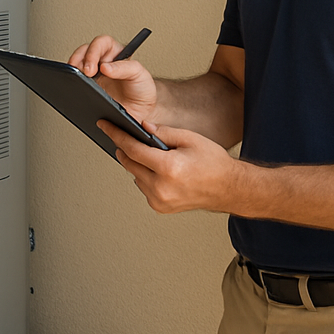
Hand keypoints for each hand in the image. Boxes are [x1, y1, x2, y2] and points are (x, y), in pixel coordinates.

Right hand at [68, 35, 158, 124]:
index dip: (95, 51)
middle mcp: (103, 60)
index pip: (102, 43)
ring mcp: (94, 73)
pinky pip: (76, 78)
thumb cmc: (141, 90)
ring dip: (74, 67)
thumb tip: (105, 66)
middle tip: (85, 73)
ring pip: (78, 61)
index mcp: (116, 53)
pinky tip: (75, 85)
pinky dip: (73, 79)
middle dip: (81, 59)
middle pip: (86, 50)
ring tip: (77, 77)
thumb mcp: (139, 74)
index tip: (96, 66)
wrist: (139, 111)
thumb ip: (125, 68)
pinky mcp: (87, 85)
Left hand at [97, 119, 235, 214]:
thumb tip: (142, 126)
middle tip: (128, 136)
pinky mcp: (160, 208)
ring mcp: (160, 201)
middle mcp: (161, 188)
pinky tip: (160, 170)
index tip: (104, 126)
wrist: (228, 188)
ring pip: (135, 176)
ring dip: (137, 164)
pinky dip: (146, 177)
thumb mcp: (190, 138)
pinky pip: (144, 187)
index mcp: (168, 168)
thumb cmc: (213, 162)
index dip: (116, 135)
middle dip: (126, 148)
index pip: (133, 149)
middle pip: (130, 163)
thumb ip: (163, 131)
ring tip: (154, 156)